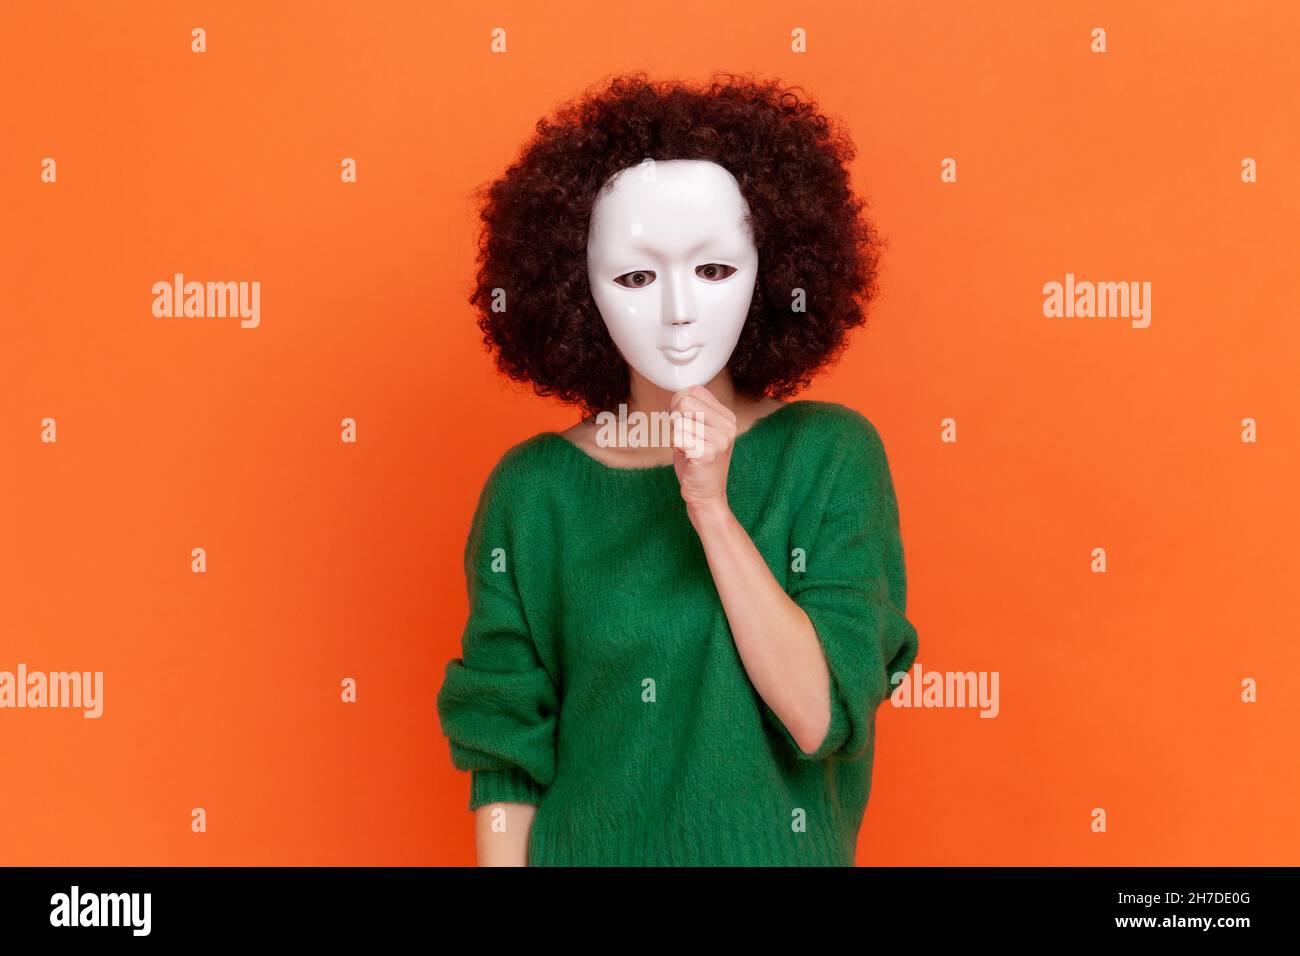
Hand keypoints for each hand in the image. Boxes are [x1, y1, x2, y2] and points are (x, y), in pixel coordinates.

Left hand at [669, 385, 736, 515]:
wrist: (706, 494)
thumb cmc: (698, 462)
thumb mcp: (699, 431)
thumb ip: (691, 412)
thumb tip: (675, 397)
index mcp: (727, 416)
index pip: (694, 390)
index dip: (678, 402)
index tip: (681, 420)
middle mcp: (727, 425)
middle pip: (684, 401)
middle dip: (674, 417)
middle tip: (681, 436)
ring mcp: (720, 439)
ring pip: (678, 421)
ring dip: (675, 435)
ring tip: (687, 448)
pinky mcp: (709, 453)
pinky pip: (678, 437)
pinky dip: (676, 447)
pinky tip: (687, 456)